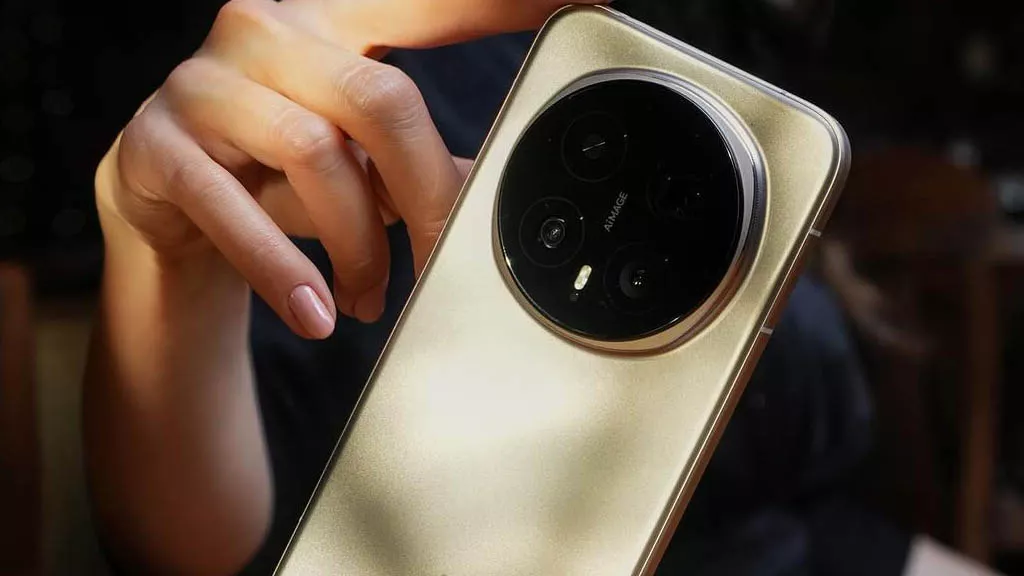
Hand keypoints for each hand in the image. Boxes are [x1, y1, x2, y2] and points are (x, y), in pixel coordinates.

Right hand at [97, 0, 604, 337]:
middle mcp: (266, 31)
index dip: (501, 2)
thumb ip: (421, 168)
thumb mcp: (361, 166)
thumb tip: (492, 197)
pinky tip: (315, 312)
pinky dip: (284, 271)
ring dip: (360, 245)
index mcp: (330, 22)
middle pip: (381, 99)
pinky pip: (232, 208)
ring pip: (318, 156)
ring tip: (369, 298)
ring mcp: (203, 82)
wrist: (171, 215)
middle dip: (426, 193)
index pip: (427, 1)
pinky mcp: (156, 145)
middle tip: (442, 256)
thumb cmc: (279, 177)